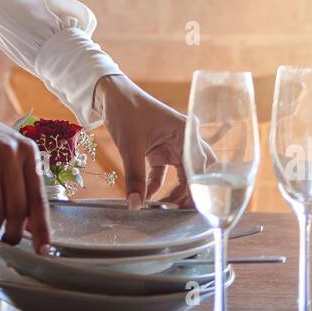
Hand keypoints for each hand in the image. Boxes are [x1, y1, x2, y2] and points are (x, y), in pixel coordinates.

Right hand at [0, 100, 52, 253]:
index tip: (44, 251)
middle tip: (9, 241)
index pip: (39, 199)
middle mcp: (10, 155)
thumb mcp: (11, 155)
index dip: (42, 229)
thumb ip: (23, 186)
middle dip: (13, 234)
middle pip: (18, 210)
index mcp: (28, 153)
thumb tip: (31, 226)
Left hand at [93, 73, 192, 209]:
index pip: (202, 167)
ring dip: (173, 192)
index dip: (201, 189)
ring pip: (181, 176)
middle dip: (190, 194)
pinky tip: (146, 197)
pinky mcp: (159, 150)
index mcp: (186, 134)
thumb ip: (135, 177)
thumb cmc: (126, 111)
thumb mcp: (131, 146)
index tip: (194, 209)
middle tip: (181, 214)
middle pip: (195, 173)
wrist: (110, 96)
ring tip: (164, 210)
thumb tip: (135, 205)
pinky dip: (156, 186)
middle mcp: (185, 140)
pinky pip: (163, 174)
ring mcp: (172, 145)